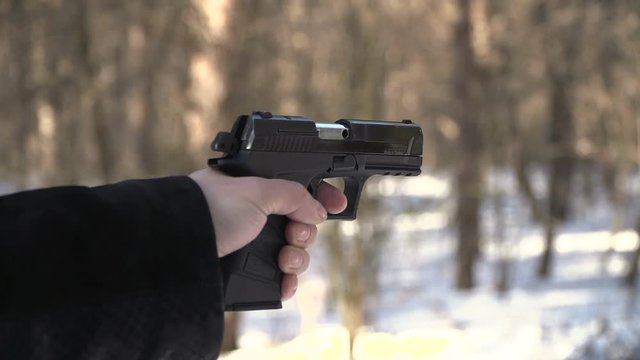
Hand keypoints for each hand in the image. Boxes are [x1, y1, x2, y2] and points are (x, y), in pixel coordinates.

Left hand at [189, 168, 346, 299]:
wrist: (179, 244)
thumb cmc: (210, 207)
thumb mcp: (257, 190)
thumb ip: (294, 195)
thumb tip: (318, 209)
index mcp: (257, 189)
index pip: (298, 189)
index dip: (321, 194)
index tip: (339, 203)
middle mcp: (256, 216)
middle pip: (301, 223)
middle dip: (306, 230)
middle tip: (296, 233)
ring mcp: (251, 245)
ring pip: (292, 252)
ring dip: (297, 258)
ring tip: (285, 259)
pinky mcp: (246, 271)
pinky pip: (278, 278)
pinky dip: (287, 281)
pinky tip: (285, 283)